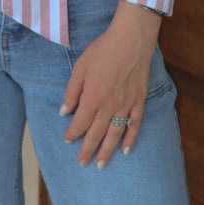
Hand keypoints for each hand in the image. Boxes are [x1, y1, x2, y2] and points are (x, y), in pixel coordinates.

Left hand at [61, 1, 162, 168]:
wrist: (131, 39)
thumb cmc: (103, 50)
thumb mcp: (80, 68)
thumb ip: (71, 92)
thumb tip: (64, 112)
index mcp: (92, 97)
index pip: (80, 123)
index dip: (72, 133)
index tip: (67, 141)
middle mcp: (109, 105)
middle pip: (96, 133)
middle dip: (88, 150)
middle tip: (82, 164)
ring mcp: (126, 104)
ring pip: (115, 134)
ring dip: (107, 151)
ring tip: (101, 165)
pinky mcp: (139, 100)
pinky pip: (135, 124)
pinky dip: (131, 138)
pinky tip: (126, 150)